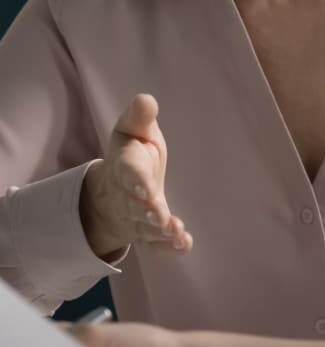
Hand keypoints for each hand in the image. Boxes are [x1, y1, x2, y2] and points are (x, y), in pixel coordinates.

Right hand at [80, 93, 192, 258]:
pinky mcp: (146, 233)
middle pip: (136, 206)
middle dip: (147, 212)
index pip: (130, 174)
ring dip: (161, 232)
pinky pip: (155, 244)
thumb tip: (146, 98)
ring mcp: (136, 217)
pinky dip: (167, 248)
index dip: (136, 181)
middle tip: (160, 218)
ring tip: (176, 233)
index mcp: (126, 166)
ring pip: (145, 228)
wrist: (118, 186)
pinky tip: (184, 246)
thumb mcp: (133, 129)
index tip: (146, 188)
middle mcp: (128, 195)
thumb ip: (139, 116)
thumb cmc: (133, 152)